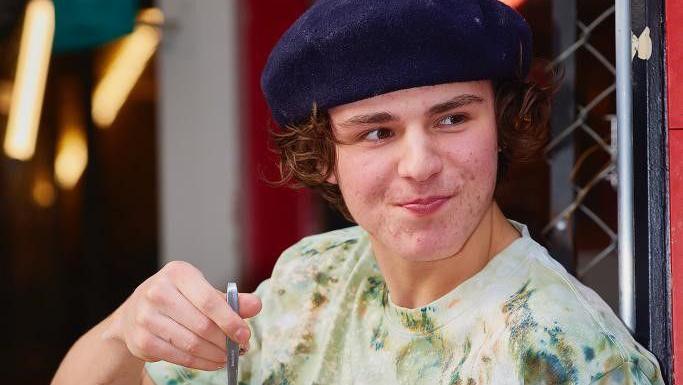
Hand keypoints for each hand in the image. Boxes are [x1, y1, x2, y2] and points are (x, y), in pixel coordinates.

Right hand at [105, 261, 261, 370]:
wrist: (134, 312)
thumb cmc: (176, 297)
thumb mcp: (201, 290)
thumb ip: (229, 299)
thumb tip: (256, 305)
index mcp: (177, 273)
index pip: (209, 300)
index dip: (230, 320)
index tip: (245, 334)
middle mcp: (158, 292)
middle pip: (202, 325)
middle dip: (225, 341)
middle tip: (240, 348)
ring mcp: (146, 317)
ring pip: (191, 343)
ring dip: (215, 354)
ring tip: (228, 356)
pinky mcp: (142, 341)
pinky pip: (179, 357)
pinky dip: (201, 363)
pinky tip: (212, 361)